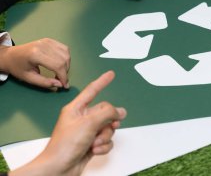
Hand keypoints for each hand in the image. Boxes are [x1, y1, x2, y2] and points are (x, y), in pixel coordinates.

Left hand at [0, 38, 69, 88]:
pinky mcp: (50, 40)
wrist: (10, 55)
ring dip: (67, 65)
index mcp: (36, 54)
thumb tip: (60, 85)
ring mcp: (48, 41)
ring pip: (66, 54)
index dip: (63, 77)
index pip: (57, 65)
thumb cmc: (18, 68)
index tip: (65, 86)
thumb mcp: (29, 78)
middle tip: (60, 80)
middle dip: (65, 72)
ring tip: (59, 72)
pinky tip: (60, 63)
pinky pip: (64, 49)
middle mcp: (44, 45)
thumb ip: (45, 82)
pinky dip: (66, 57)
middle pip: (63, 59)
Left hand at [9, 71, 126, 175]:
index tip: (110, 74)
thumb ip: (107, 113)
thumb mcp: (89, 123)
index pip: (92, 91)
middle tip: (112, 124)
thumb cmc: (64, 145)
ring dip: (105, 136)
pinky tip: (94, 150)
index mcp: (76, 109)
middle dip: (109, 122)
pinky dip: (103, 146)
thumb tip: (120, 111)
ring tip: (95, 142)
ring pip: (108, 128)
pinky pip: (106, 141)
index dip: (102, 82)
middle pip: (105, 112)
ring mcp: (87, 132)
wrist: (58, 169)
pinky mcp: (91, 144)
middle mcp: (82, 119)